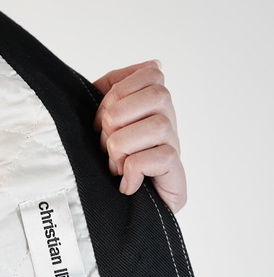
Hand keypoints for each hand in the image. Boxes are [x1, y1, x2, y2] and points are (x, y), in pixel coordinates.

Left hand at [93, 60, 185, 212]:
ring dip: (123, 147)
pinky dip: (134, 170)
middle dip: (118, 119)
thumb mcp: (98, 120)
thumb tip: (151, 63)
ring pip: (158, 126)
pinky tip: (125, 184)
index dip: (118, 93)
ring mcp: (175, 149)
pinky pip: (162, 157)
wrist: (107, 214)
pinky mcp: (177, 177)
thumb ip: (111, 88)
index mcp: (152, 106)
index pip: (152, 72)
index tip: (100, 121)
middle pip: (158, 94)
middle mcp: (169, 123)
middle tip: (105, 146)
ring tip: (114, 166)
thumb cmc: (101, 164)